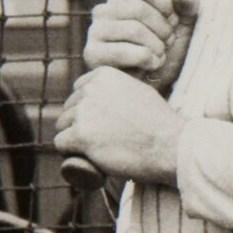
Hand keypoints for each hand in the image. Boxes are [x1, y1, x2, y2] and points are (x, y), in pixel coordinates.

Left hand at [53, 66, 181, 183]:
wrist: (171, 146)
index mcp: (104, 76)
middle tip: (100, 140)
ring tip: (95, 150)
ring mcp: (84, 112)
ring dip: (74, 138)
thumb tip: (110, 97)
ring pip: (62, 125)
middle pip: (70, 108)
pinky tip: (85, 157)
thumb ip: (121, 89)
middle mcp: (90, 89)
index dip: (87, 109)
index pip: (79, 90)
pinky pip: (61, 143)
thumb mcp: (140, 93)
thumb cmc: (161, 125)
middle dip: (80, 124)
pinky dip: (70, 152)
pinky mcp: (80, 135)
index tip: (99, 123)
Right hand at [83, 0, 194, 87]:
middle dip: (163, 29)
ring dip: (157, 46)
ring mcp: (95, 31)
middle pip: (139, 9)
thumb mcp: (183, 26)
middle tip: (168, 43)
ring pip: (133, 29)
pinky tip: (152, 64)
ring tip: (160, 54)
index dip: (166, 5)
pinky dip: (147, 59)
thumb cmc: (165, 50)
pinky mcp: (92, 53)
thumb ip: (188, 6)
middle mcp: (104, 10)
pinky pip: (124, 52)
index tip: (173, 20)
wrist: (153, 84)